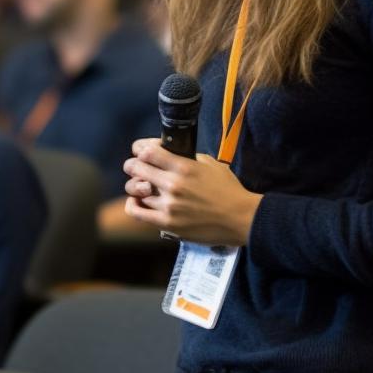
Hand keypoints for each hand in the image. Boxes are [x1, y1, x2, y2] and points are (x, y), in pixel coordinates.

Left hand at [122, 138, 261, 244]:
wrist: (240, 218)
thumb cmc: (227, 189)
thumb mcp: (209, 163)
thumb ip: (185, 156)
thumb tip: (164, 150)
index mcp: (183, 167)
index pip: (146, 151)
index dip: (139, 148)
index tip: (140, 150)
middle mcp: (173, 185)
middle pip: (134, 167)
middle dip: (133, 165)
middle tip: (137, 167)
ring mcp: (168, 206)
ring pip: (135, 189)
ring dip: (136, 185)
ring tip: (143, 185)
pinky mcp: (167, 224)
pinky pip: (136, 212)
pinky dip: (132, 204)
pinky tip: (138, 200)